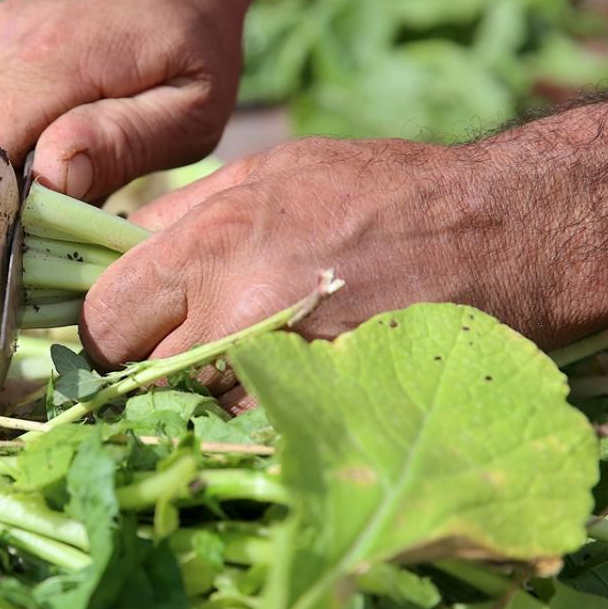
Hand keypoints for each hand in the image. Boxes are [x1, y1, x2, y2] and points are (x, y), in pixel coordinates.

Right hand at [0, 0, 263, 199]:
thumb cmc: (192, 43)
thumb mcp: (188, 106)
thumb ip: (122, 142)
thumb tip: (51, 180)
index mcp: (48, 62)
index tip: (29, 246)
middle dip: (3, 202)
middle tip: (62, 216)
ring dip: (7, 171)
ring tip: (66, 167)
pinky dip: (5, 143)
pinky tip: (50, 133)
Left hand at [82, 66, 607, 411]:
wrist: (505, 233)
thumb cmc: (386, 192)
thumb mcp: (272, 170)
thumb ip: (183, 215)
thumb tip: (116, 251)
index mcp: (212, 246)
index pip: (102, 319)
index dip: (111, 325)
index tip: (132, 326)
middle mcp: (234, 317)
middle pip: (137, 377)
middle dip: (149, 365)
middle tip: (190, 347)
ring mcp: (280, 378)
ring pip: (191, 415)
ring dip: (204, 398)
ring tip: (253, 363)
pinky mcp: (323, 420)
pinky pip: (251, 437)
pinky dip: (255, 422)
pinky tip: (288, 391)